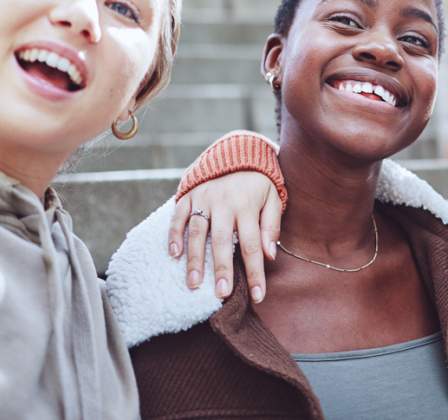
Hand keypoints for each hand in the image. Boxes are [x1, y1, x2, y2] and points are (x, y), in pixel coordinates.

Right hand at [169, 171, 282, 303]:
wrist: (237, 151)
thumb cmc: (258, 184)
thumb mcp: (273, 199)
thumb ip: (272, 226)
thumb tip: (270, 255)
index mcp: (247, 205)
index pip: (253, 245)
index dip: (255, 272)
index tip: (258, 296)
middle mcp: (224, 202)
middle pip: (222, 241)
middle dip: (222, 269)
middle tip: (222, 294)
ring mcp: (203, 198)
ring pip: (197, 231)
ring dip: (194, 258)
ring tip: (194, 283)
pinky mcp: (188, 195)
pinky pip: (178, 216)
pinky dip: (174, 234)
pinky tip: (174, 254)